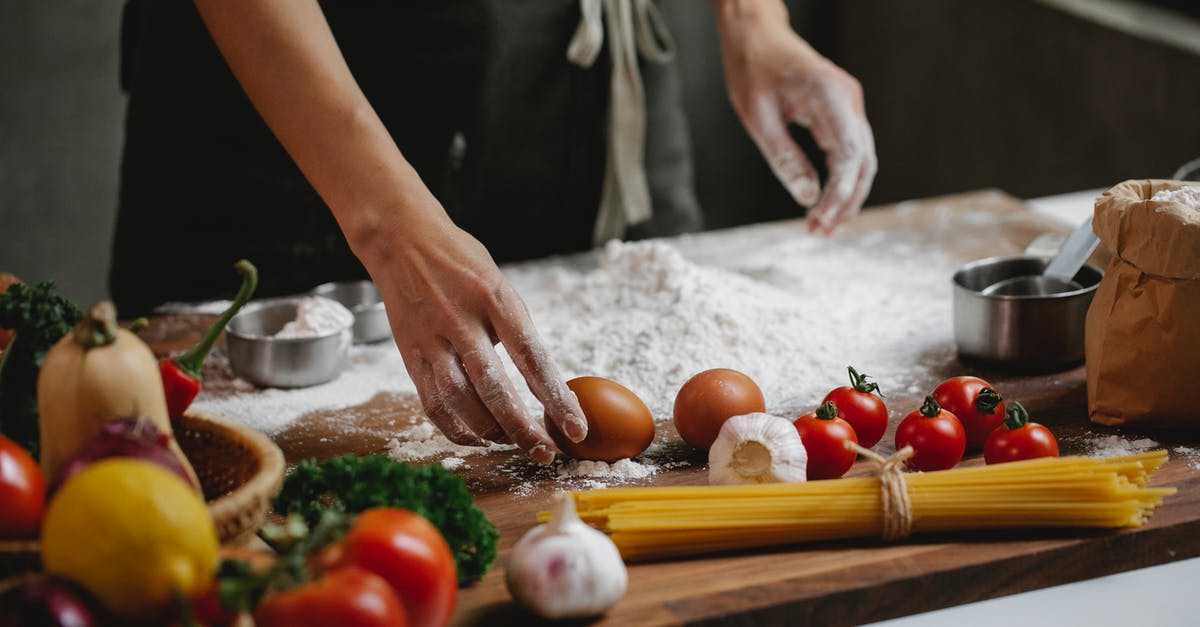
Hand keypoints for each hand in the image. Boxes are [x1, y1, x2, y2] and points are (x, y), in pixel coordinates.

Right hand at [368, 210, 587, 464]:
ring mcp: (431, 339)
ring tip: (515, 443)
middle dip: (523, 427)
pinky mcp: (410, 355)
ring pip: (461, 400)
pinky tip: (478, 438)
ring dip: (491, 431)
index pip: (531, 357)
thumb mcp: (498, 284)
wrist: (402, 240)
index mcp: (494, 297)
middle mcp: (461, 320)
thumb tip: (544, 381)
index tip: (575, 428)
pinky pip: (433, 403)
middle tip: (545, 453)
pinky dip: (457, 428)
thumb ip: (515, 328)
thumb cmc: (461, 262)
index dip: (555, 398)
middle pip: (494, 387)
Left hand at [715, 1, 876, 233]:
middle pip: (864, 163)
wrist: (756, 38)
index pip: (850, 156)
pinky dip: (841, 180)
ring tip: (823, 226)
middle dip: (846, 202)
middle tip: (821, 233)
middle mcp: (848, 101)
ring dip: (846, 196)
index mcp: (830, 96)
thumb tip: (806, 197)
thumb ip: (784, 158)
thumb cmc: (753, 70)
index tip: (821, 220)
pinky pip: (851, 152)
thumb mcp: (758, 118)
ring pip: (862, 161)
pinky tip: (826, 204)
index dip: (840, 194)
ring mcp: (849, 106)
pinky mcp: (842, 113)